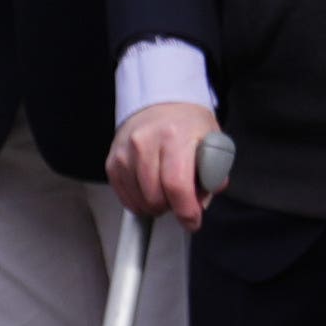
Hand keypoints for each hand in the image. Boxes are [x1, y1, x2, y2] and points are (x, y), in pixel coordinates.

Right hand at [110, 99, 221, 228]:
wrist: (159, 104)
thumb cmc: (187, 126)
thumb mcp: (212, 142)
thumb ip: (212, 174)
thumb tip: (200, 202)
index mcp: (175, 136)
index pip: (176, 185)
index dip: (185, 210)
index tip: (192, 221)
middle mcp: (145, 142)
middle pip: (155, 196)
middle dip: (171, 208)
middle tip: (180, 201)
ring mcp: (125, 152)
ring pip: (138, 200)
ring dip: (154, 206)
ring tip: (165, 194)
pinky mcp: (112, 161)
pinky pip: (123, 196)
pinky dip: (138, 202)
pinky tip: (149, 192)